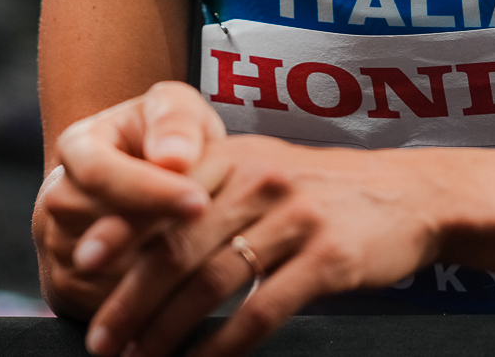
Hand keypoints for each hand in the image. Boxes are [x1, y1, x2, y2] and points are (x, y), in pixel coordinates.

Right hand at [36, 82, 224, 312]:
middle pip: (97, 228)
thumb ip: (175, 123)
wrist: (141, 173)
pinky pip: (101, 305)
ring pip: (101, 273)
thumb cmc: (165, 137)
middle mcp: (56, 199)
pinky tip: (184, 290)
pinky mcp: (66, 288)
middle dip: (157, 238)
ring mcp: (56, 247)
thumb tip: (173, 158)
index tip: (200, 201)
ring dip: (153, 274)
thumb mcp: (175, 109)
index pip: (100, 173)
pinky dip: (144, 303)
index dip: (149, 192)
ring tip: (204, 263)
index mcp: (77, 147)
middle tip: (212, 241)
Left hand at [80, 133, 455, 356]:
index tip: (83, 264)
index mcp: (237, 156)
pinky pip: (261, 311)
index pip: (163, 197)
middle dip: (131, 298)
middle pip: (179, 246)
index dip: (120, 232)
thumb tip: (137, 240)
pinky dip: (223, 347)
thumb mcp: (265, 171)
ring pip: (212, 283)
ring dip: (167, 331)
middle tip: (100, 338)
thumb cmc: (323, 191)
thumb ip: (210, 192)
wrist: (411, 195)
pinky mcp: (328, 258)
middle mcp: (260, 181)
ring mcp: (295, 219)